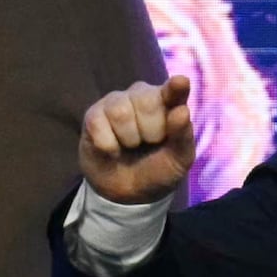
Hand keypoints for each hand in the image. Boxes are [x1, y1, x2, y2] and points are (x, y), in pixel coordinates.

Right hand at [80, 75, 198, 206]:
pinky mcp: (93, 115)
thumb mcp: (178, 160)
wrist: (128, 193)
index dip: (176, 87)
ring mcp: (116, 102)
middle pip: (147, 102)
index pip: (175, 90)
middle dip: (151, 132)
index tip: (180, 83)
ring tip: (131, 146)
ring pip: (121, 112)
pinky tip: (113, 150)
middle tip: (150, 143)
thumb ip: (183, 136)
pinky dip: (108, 146)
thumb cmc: (158, 168)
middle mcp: (143, 95)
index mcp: (170, 102)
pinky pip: (98, 124)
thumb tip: (181, 111)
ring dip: (129, 139)